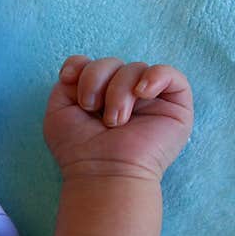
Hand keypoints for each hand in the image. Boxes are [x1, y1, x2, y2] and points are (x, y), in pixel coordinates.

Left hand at [43, 56, 192, 180]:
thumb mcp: (59, 111)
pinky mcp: (175, 107)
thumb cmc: (78, 150)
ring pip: (135, 67)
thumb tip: (82, 66)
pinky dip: (155, 77)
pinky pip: (172, 74)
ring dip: (118, 91)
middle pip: (111, 62)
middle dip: (95, 79)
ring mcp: (150, 100)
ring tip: (113, 121)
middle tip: (90, 108)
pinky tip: (142, 93)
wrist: (102, 173)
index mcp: (98, 96)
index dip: (80, 66)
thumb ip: (67, 83)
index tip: (68, 80)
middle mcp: (124, 95)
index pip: (91, 64)